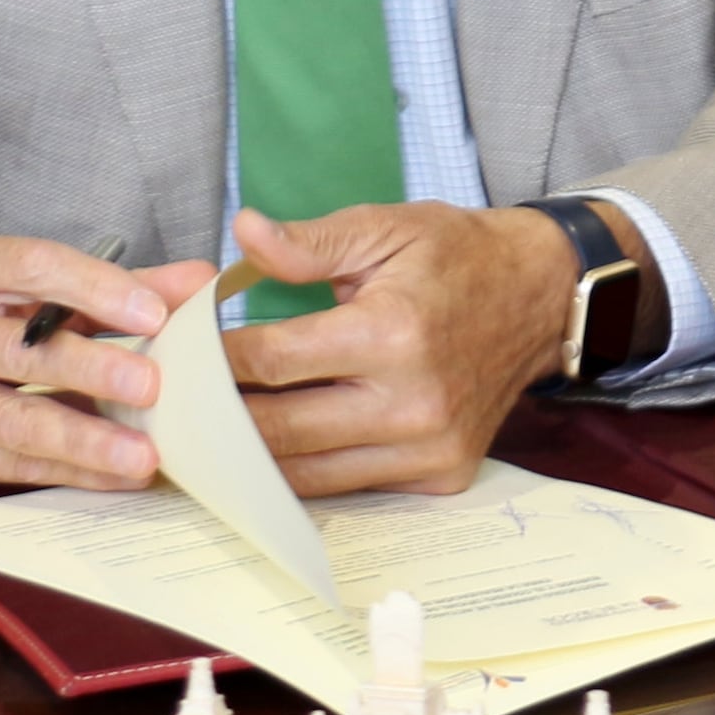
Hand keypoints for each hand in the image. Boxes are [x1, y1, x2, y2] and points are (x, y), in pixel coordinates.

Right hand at [0, 235, 216, 487]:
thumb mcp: (20, 284)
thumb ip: (109, 284)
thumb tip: (195, 282)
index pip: (30, 267)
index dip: (95, 288)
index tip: (154, 313)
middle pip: (17, 350)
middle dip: (90, 370)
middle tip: (154, 388)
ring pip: (9, 420)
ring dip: (83, 442)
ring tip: (143, 456)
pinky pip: (3, 465)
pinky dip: (65, 472)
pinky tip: (111, 475)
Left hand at [216, 201, 577, 497]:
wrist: (541, 296)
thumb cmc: (458, 257)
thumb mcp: (386, 228)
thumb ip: (309, 242)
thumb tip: (243, 233)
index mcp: (393, 333)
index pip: (272, 361)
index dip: (214, 360)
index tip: (180, 353)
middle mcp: (411, 402)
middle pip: (277, 429)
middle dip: (215, 416)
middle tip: (173, 402)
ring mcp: (427, 448)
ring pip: (303, 473)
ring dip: (248, 455)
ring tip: (207, 430)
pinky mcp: (440, 475)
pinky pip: (346, 486)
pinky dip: (301, 471)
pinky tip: (271, 447)